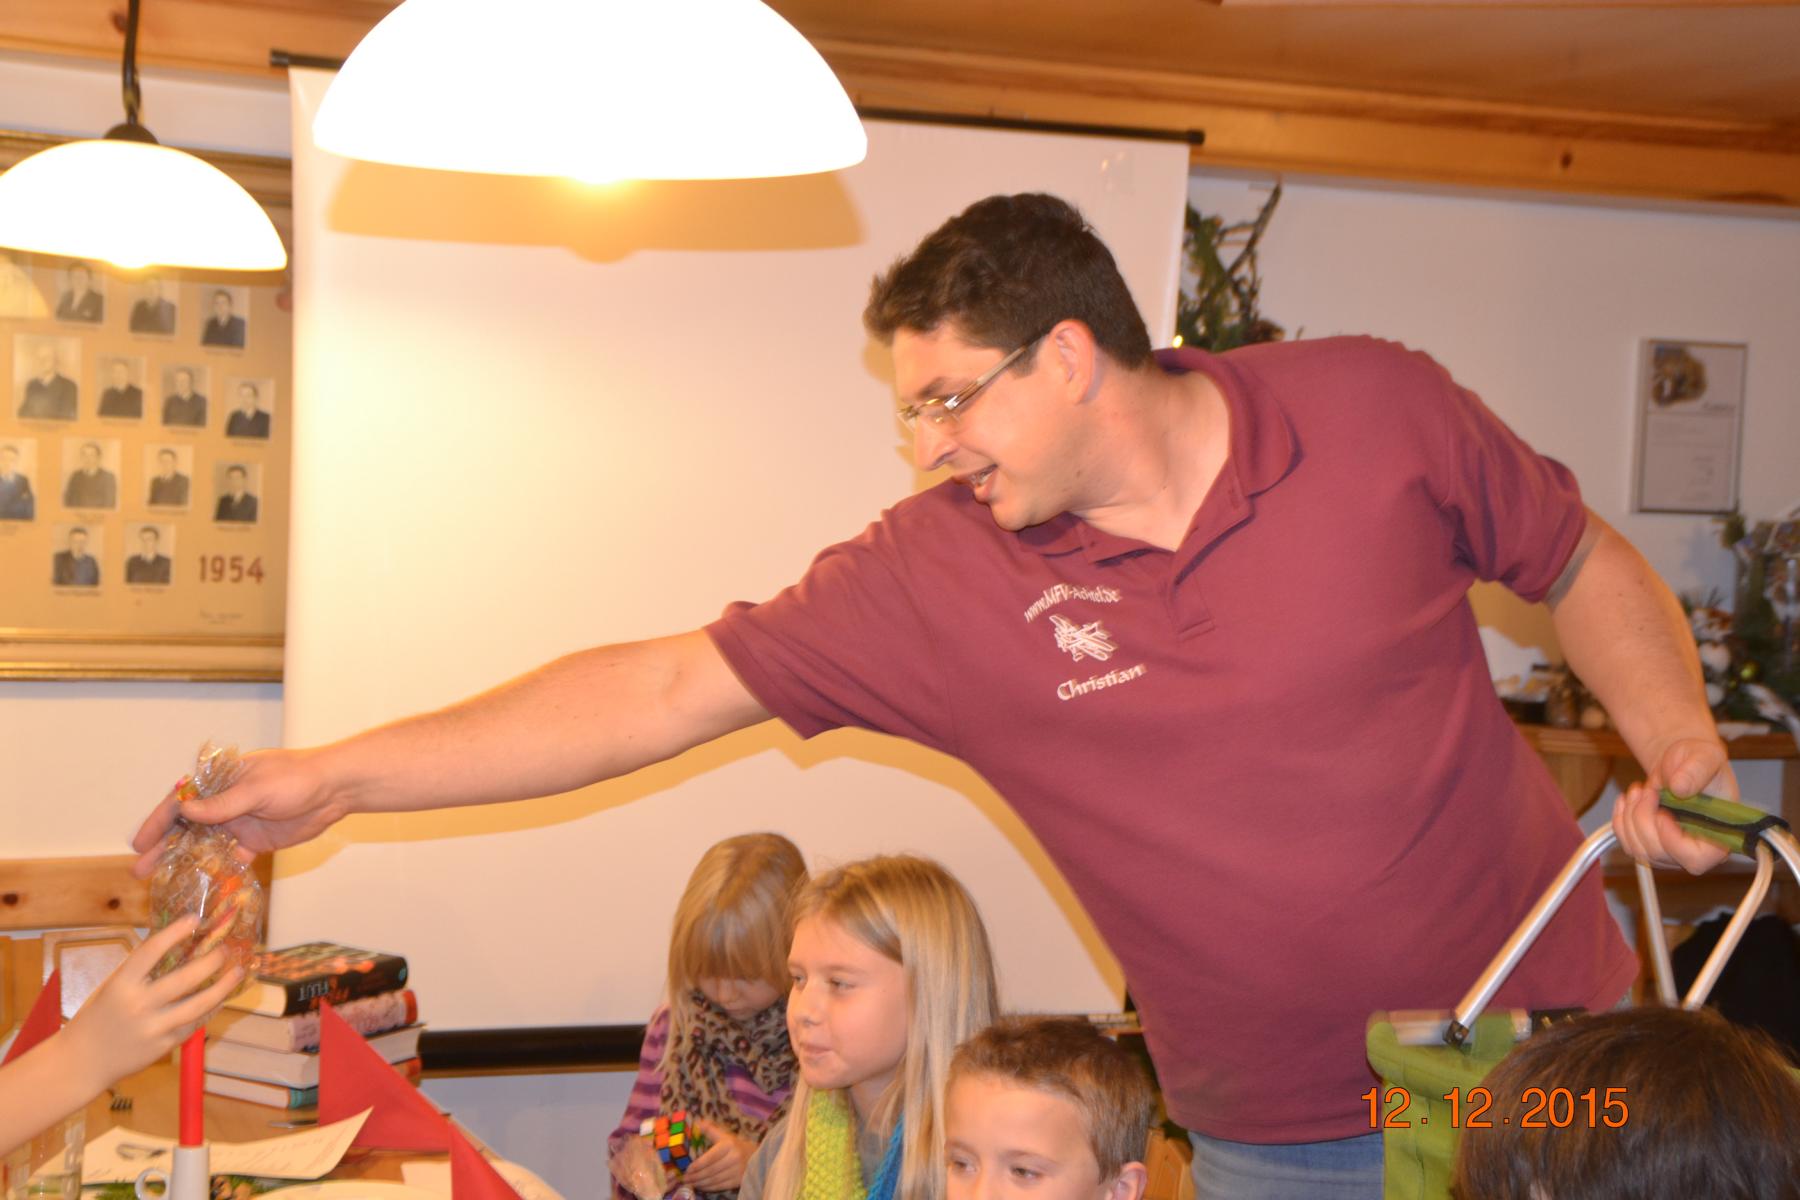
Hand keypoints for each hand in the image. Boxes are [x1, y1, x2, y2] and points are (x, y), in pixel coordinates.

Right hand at [56, 917, 242, 1094]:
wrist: (83, 1061)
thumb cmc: (99, 1016)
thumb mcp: (112, 987)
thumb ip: (140, 969)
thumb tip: (176, 942)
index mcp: (121, 984)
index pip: (151, 951)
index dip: (174, 932)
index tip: (194, 919)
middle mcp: (138, 1005)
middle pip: (185, 978)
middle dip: (211, 961)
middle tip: (225, 949)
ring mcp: (153, 1027)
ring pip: (198, 1004)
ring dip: (223, 987)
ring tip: (237, 972)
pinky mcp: (163, 1046)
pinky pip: (194, 1024)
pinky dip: (210, 1009)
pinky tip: (220, 998)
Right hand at [131, 748, 341, 877]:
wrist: (335, 789)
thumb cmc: (296, 778)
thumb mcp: (257, 788)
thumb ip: (222, 803)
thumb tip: (184, 810)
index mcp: (220, 781)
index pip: (181, 801)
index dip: (158, 822)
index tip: (139, 843)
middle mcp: (224, 803)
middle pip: (186, 827)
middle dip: (163, 847)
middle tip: (139, 869)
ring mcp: (238, 823)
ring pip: (203, 845)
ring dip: (183, 861)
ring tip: (160, 880)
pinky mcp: (255, 841)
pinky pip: (229, 859)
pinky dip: (215, 872)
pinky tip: (198, 887)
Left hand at [681, 1121, 756, 1191]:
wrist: (758, 1156)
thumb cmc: (736, 1145)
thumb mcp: (725, 1135)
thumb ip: (711, 1130)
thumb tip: (698, 1122)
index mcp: (729, 1145)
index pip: (710, 1157)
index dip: (698, 1165)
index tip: (687, 1169)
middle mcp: (734, 1158)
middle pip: (711, 1170)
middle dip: (696, 1176)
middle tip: (685, 1178)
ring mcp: (738, 1170)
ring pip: (715, 1179)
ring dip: (701, 1183)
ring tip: (690, 1183)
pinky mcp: (740, 1180)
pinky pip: (721, 1186)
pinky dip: (710, 1187)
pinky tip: (702, 1186)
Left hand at [1611, 736, 1736, 873]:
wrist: (1680, 762)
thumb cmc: (1699, 761)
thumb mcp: (1705, 756)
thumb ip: (1697, 770)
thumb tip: (1679, 788)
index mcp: (1720, 836)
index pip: (1696, 860)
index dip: (1673, 842)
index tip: (1661, 814)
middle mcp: (1695, 850)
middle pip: (1660, 854)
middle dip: (1644, 819)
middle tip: (1646, 789)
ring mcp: (1670, 851)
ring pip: (1639, 851)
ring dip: (1630, 817)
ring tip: (1638, 789)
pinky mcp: (1649, 845)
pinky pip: (1627, 843)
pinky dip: (1620, 820)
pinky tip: (1626, 799)